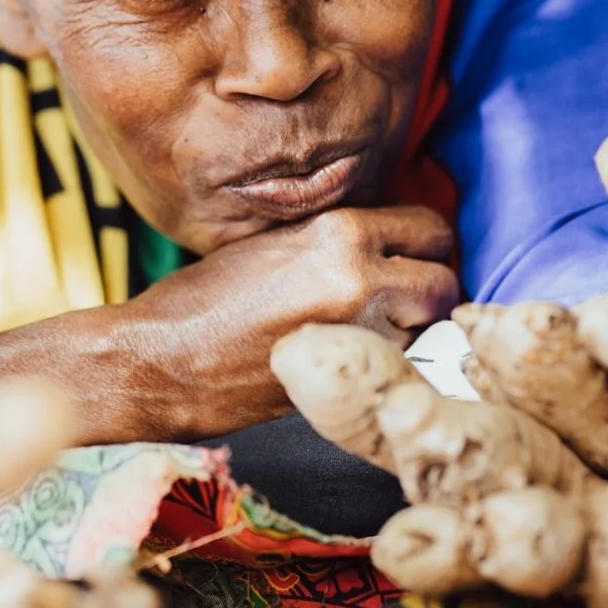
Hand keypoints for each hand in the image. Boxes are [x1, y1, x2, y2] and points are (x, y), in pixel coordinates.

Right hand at [88, 205, 457, 441]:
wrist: (163, 360)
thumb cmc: (207, 299)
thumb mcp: (278, 242)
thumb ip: (338, 239)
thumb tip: (389, 244)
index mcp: (340, 231)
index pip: (430, 227)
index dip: (423, 246)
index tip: (410, 258)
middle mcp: (360, 276)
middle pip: (443, 281)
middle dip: (429, 293)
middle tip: (402, 302)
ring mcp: (358, 333)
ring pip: (428, 330)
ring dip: (411, 333)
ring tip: (370, 332)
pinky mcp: (348, 380)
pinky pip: (398, 367)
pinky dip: (389, 365)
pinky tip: (353, 359)